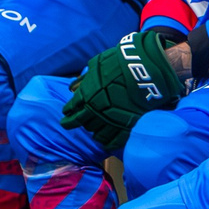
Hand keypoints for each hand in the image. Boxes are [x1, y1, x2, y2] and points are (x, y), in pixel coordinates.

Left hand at [61, 30, 185, 151]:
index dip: (68, 113)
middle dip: (79, 123)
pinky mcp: (125, 127)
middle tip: (76, 124)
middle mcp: (95, 111)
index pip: (72, 109)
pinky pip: (114, 141)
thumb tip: (71, 89)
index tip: (66, 115)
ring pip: (97, 134)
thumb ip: (84, 79)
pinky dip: (108, 143)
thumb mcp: (96, 66)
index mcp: (86, 96)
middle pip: (83, 123)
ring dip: (94, 132)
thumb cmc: (118, 64)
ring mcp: (110, 121)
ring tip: (93, 133)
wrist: (142, 70)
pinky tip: (106, 144)